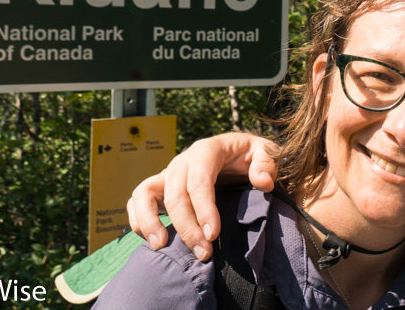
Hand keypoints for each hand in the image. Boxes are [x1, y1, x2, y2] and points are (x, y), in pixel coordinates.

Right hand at [126, 132, 279, 259]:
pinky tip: (155, 242)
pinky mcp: (159, 188)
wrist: (235, 154)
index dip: (204, 208)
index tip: (214, 235)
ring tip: (162, 246)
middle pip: (175, 193)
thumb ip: (267, 163)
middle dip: (187, 226)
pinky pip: (137, 201)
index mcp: (207, 150)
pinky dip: (139, 220)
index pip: (199, 180)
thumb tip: (262, 182)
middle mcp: (182, 161)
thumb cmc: (249, 155)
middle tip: (203, 253)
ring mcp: (167, 174)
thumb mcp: (265, 151)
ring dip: (149, 221)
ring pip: (145, 193)